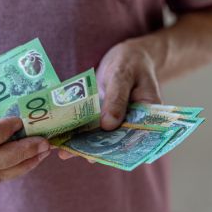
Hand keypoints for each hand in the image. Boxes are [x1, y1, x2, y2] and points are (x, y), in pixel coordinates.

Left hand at [58, 39, 161, 159]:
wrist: (128, 54)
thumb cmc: (130, 61)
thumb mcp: (122, 75)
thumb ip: (117, 98)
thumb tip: (108, 126)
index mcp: (147, 114)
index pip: (134, 137)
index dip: (117, 149)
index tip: (98, 157)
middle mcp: (133, 121)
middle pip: (115, 140)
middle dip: (93, 150)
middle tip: (71, 155)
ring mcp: (117, 118)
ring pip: (101, 134)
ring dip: (83, 143)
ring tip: (63, 152)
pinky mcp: (104, 113)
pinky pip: (93, 124)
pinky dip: (80, 129)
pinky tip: (64, 137)